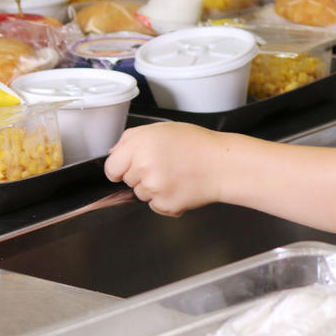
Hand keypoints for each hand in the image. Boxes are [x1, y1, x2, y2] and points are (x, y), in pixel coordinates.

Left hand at [104, 121, 227, 216]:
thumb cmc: (196, 144)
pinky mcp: (165, 205)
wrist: (223, 164)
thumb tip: (115, 152)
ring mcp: (154, 188)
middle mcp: (144, 167)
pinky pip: (155, 206)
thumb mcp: (162, 129)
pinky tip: (181, 186)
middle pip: (128, 181)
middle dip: (142, 175)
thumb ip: (132, 138)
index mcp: (139, 145)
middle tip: (166, 164)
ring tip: (177, 174)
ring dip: (154, 188)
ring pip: (141, 194)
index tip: (130, 167)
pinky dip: (166, 199)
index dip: (121, 167)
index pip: (111, 168)